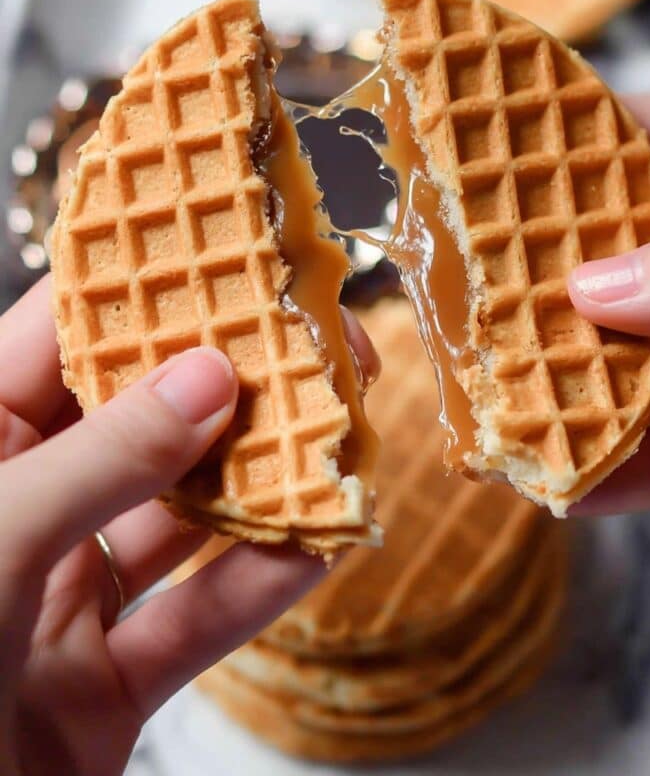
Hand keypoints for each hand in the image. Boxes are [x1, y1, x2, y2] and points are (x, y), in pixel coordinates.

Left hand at [0, 277, 378, 775]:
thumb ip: (95, 464)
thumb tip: (206, 377)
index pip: (56, 338)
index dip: (139, 284)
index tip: (225, 246)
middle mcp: (20, 512)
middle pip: (142, 424)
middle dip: (233, 385)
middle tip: (315, 343)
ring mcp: (63, 599)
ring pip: (185, 518)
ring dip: (267, 482)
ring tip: (340, 432)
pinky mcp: (108, 681)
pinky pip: (200, 619)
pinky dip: (265, 584)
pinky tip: (324, 543)